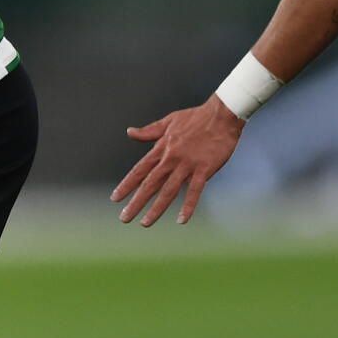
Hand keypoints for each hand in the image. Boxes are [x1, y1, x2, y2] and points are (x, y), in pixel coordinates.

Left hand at [112, 96, 243, 226]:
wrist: (222, 114)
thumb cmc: (196, 117)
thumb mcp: (169, 121)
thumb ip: (149, 131)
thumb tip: (129, 132)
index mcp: (162, 148)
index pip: (140, 170)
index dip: (127, 185)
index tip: (115, 198)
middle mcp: (171, 158)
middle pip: (150, 184)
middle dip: (136, 202)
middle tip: (124, 218)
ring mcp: (188, 164)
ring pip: (169, 190)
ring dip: (156, 208)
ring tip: (145, 223)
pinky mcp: (204, 168)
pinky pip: (195, 190)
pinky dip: (188, 206)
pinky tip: (181, 220)